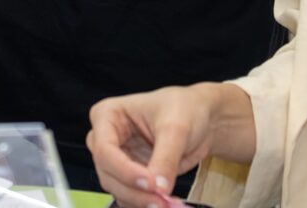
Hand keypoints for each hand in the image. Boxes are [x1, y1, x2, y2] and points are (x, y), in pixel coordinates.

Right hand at [87, 84, 231, 207]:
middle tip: (160, 201)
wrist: (201, 120)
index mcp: (108, 115)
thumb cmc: (184, 109)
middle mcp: (106, 138)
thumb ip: (165, 158)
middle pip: (107, 172)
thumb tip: (159, 188)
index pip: (104, 149)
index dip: (125, 170)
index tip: (151, 183)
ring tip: (165, 204)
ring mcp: (117, 159)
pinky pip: (129, 196)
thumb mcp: (176, 128)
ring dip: (138, 201)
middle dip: (133, 190)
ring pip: (116, 188)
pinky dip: (143, 204)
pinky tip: (163, 203)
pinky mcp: (130, 176)